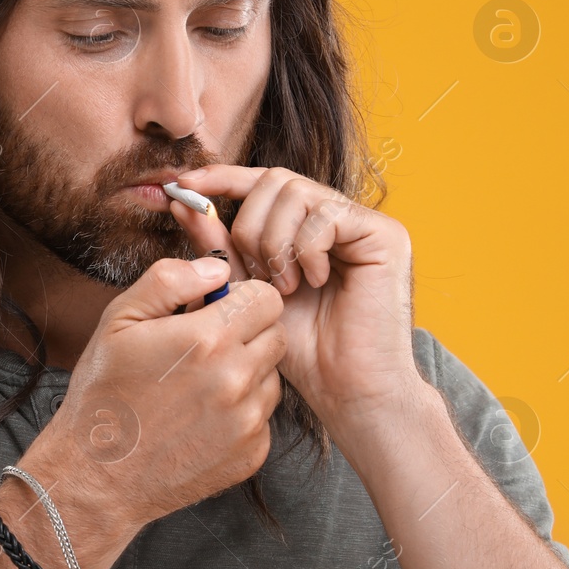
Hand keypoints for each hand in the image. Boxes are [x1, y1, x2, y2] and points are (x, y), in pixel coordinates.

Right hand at [27, 255, 288, 530]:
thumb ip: (169, 280)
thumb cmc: (103, 393)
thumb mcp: (118, 320)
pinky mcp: (252, 454)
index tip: (217, 310)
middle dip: (247, 333)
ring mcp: (247, 421)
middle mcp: (236, 379)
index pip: (267, 298)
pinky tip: (200, 419)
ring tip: (198, 387)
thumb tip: (217, 267)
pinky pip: (263, 417)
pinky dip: (240, 413)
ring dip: (246, 374)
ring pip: (272, 376)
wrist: (96, 475)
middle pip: (276, 335)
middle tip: (204, 348)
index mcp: (206, 339)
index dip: (242, 298)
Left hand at [167, 165, 425, 437]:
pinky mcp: (385, 233)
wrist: (346, 390)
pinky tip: (313, 282)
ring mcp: (362, 222)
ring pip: (294, 192)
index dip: (221, 178)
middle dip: (248, 227)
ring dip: (274, 243)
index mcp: (304, 226)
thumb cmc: (301, 349)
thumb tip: (184, 204)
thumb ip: (220, 247)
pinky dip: (305, 250)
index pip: (260, 182)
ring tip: (285, 287)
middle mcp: (336, 216)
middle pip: (274, 181)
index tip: (183, 185)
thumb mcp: (245, 291)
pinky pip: (325, 215)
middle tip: (257, 275)